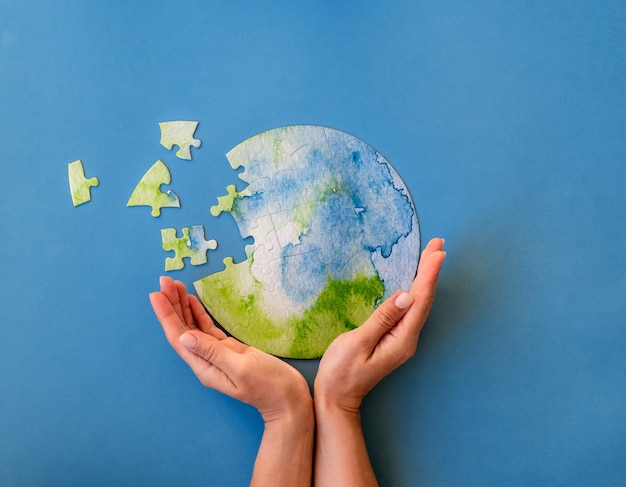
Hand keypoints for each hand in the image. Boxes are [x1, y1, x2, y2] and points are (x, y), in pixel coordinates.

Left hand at [149, 277, 311, 422]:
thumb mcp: (241, 367)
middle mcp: (205, 361)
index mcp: (204, 367)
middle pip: (182, 329)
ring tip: (174, 285)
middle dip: (172, 305)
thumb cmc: (268, 386)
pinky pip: (207, 328)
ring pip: (193, 326)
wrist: (288, 399)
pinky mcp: (228, 349)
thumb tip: (185, 336)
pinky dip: (198, 313)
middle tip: (164, 280)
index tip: (157, 294)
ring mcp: (216, 354)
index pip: (178, 337)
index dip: (166, 315)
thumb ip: (213, 352)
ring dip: (183, 306)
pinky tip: (192, 301)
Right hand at [315, 238, 445, 411]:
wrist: (336, 398)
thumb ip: (382, 319)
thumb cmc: (341, 373)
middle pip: (424, 299)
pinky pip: (410, 309)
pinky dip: (416, 290)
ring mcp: (402, 340)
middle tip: (438, 244)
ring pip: (419, 303)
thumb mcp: (357, 343)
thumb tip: (404, 296)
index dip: (428, 274)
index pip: (419, 300)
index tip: (436, 252)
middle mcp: (407, 339)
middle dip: (431, 270)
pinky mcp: (394, 338)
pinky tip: (415, 282)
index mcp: (401, 339)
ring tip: (431, 256)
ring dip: (425, 278)